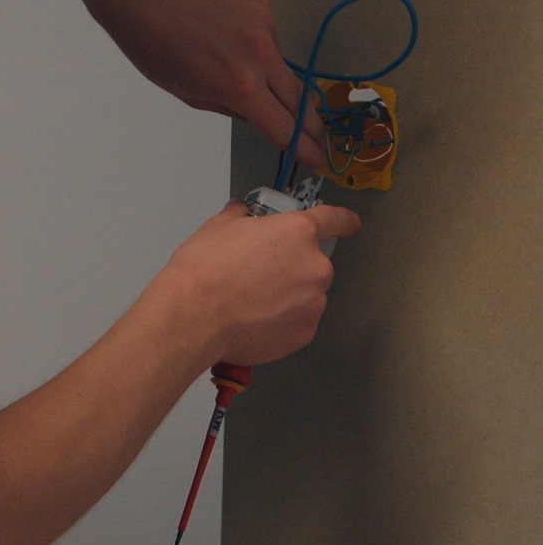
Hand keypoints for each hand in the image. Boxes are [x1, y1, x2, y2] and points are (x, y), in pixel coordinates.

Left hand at [83, 0, 326, 172]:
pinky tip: (229, 38)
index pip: (284, 126)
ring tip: (236, 69)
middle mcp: (262, 56)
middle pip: (299, 99)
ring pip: (282, 65)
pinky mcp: (261, 3)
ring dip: (273, 78)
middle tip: (318, 139)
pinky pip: (269, 36)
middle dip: (311, 125)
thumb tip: (262, 116)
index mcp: (241, 86)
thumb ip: (232, 109)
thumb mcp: (190, 94)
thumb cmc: (154, 48)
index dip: (304, 148)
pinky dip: (257, 46)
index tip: (317, 160)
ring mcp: (265, 25)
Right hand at [164, 198, 361, 366]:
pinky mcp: (304, 333)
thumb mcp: (218, 227)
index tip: (350, 224)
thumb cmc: (205, 269)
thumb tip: (240, 211)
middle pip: (312, 263)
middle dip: (291, 267)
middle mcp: (314, 266)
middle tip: (258, 275)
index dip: (343, 221)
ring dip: (288, 296)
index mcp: (298, 232)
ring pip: (306, 295)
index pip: (333, 220)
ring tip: (251, 302)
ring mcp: (313, 303)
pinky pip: (298, 322)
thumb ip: (238, 216)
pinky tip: (254, 320)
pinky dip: (282, 322)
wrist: (195, 315)